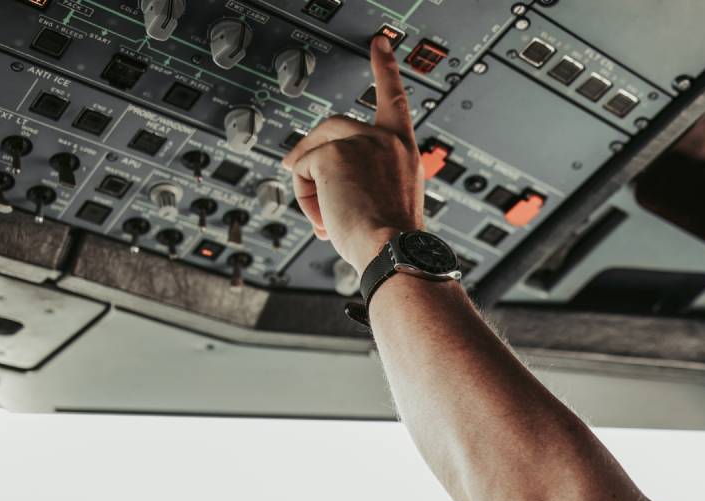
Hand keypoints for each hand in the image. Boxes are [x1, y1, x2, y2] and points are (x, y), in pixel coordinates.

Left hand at [281, 36, 424, 270]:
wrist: (394, 252)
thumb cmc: (392, 238)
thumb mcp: (386, 199)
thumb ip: (362, 176)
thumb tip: (313, 175)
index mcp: (403, 150)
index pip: (394, 99)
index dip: (386, 68)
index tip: (381, 44)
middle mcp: (385, 140)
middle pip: (333, 126)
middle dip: (313, 153)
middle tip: (301, 178)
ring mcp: (361, 143)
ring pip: (313, 150)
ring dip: (309, 184)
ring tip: (326, 216)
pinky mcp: (335, 154)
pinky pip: (301, 168)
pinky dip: (304, 196)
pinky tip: (325, 216)